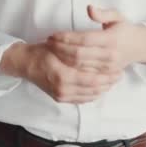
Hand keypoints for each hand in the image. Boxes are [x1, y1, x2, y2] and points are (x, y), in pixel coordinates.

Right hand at [0, 42, 119, 103]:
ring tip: (113, 81)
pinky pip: (82, 100)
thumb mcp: (60, 47)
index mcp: (63, 75)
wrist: (25, 63)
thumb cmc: (43, 51)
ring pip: (89, 96)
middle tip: (120, 75)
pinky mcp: (60, 98)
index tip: (119, 69)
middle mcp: (63, 89)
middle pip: (93, 89)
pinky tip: (100, 88)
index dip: (108, 75)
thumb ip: (77, 52)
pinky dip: (93, 94)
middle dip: (109, 83)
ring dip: (103, 89)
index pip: (92, 79)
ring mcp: (61, 95)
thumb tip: (99, 53)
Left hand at [49, 6, 145, 73]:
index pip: (84, 40)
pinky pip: (83, 74)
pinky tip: (60, 60)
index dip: (66, 38)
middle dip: (60, 49)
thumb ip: (103, 13)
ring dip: (62, 59)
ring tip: (51, 50)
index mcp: (111, 40)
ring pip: (79, 66)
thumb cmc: (125, 29)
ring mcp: (107, 68)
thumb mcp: (117, 16)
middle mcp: (109, 55)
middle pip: (78, 55)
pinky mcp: (104, 75)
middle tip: (48, 42)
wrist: (140, 47)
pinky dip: (70, 68)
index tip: (53, 34)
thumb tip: (89, 8)